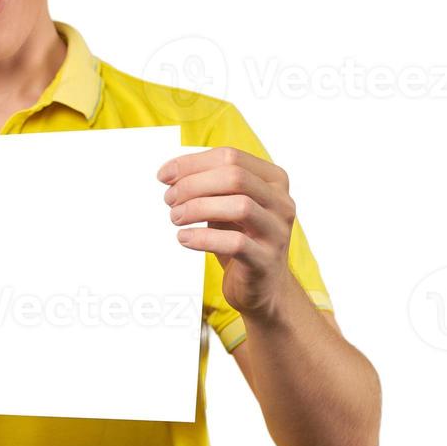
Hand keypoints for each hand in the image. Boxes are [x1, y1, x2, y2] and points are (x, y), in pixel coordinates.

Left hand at [157, 146, 297, 318]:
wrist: (264, 288)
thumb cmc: (241, 238)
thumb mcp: (227, 205)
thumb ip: (210, 185)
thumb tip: (170, 173)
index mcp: (273, 180)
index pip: (231, 156)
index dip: (193, 163)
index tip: (164, 175)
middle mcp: (282, 202)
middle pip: (235, 177)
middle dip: (194, 184)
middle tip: (169, 199)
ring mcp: (277, 232)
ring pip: (239, 206)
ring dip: (198, 208)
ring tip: (176, 217)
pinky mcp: (266, 260)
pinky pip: (235, 243)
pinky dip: (203, 238)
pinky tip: (184, 238)